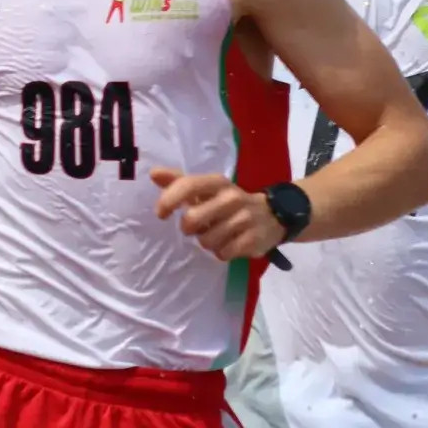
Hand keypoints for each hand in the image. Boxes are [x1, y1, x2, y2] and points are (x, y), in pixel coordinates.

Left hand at [151, 168, 285, 261]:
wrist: (274, 215)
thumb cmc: (230, 202)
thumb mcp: (208, 189)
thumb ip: (180, 182)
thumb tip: (153, 174)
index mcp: (218, 183)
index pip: (188, 186)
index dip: (169, 200)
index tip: (161, 214)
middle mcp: (231, 197)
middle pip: (192, 219)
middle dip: (188, 229)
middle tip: (196, 229)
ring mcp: (244, 219)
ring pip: (206, 241)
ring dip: (206, 242)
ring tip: (217, 235)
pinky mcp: (252, 239)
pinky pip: (223, 253)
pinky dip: (221, 252)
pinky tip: (229, 244)